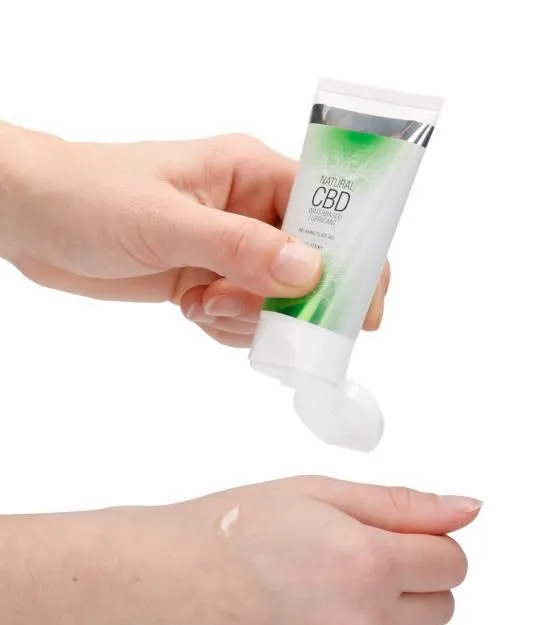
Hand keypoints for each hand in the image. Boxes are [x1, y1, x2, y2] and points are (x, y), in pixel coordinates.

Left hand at [0, 124, 388, 346]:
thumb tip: (309, 271)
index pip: (329, 211)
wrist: (34, 221)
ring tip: (204, 306)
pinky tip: (194, 313)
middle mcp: (249, 212)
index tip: (360, 309)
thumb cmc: (91, 198)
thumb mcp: (165, 222)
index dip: (354, 257)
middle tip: (262, 318)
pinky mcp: (207, 280)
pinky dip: (227, 327)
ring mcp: (228, 250)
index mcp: (251, 174)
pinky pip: (244, 316)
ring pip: (276, 300)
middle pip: (310, 266)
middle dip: (293, 302)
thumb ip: (238, 247)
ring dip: (250, 318)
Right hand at [107, 477, 478, 624]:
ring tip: (331, 589)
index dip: (429, 541)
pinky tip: (311, 621)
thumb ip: (401, 505)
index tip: (401, 536)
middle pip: (440, 606)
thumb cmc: (228, 529)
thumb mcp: (318, 493)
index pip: (453, 562)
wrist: (160, 582)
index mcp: (366, 564)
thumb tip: (465, 510)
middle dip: (413, 577)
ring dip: (390, 618)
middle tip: (359, 557)